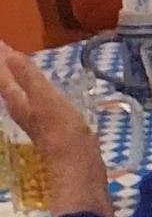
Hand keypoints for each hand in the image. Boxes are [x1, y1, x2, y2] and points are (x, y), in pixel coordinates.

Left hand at [0, 46, 113, 216]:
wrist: (78, 168)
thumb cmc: (63, 132)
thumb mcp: (47, 100)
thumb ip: (29, 77)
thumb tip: (9, 54)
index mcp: (18, 100)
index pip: (3, 73)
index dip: (1, 56)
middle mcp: (21, 107)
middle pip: (7, 82)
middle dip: (3, 65)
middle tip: (3, 48)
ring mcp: (35, 116)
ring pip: (18, 90)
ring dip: (14, 75)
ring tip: (14, 61)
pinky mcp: (49, 123)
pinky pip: (33, 97)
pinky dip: (31, 86)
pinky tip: (38, 86)